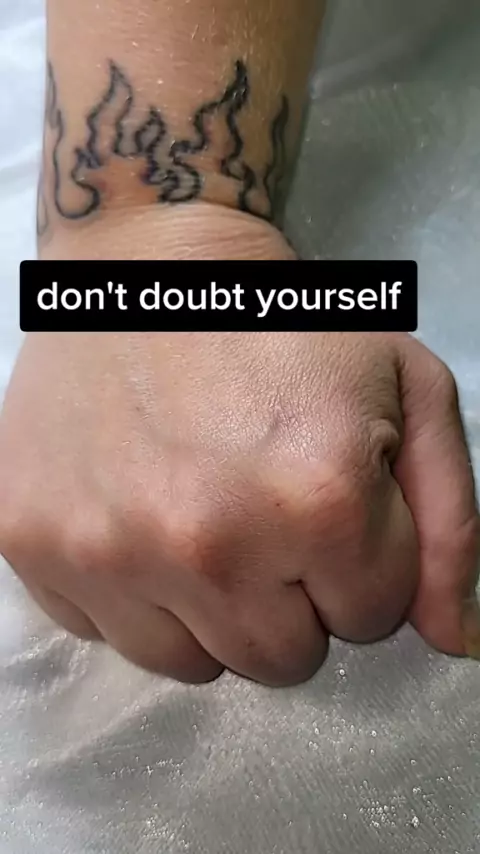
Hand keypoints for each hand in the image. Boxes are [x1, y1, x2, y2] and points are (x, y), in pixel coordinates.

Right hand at [0, 331, 477, 685]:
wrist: (148, 269)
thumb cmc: (288, 326)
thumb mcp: (408, 393)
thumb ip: (450, 527)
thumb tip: (451, 643)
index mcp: (320, 500)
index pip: (372, 616)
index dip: (359, 558)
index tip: (327, 498)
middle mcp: (209, 543)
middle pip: (283, 657)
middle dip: (291, 596)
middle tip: (264, 511)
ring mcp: (108, 552)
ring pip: (195, 664)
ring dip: (212, 608)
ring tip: (201, 515)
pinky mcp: (33, 545)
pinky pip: (113, 634)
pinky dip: (137, 593)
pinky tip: (137, 513)